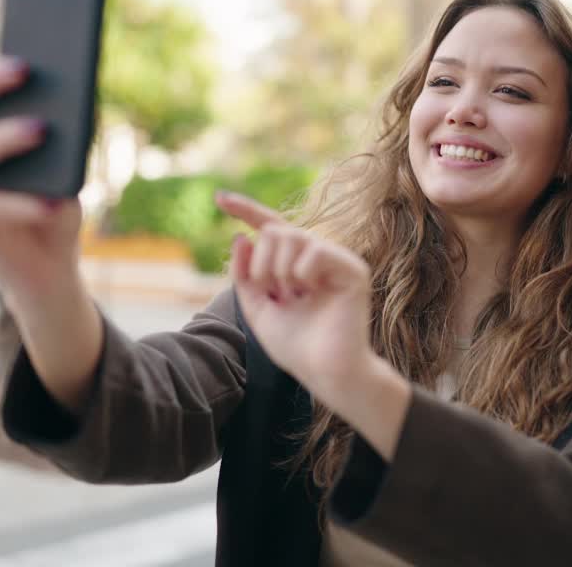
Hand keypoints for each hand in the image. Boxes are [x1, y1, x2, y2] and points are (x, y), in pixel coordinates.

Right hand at [0, 57, 82, 299]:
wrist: (48, 270)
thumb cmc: (56, 209)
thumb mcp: (69, 171)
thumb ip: (67, 142)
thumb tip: (76, 104)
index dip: (0, 63)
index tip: (27, 46)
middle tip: (27, 69)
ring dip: (7, 136)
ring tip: (42, 128)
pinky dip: (26, 203)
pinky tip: (54, 201)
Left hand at [216, 191, 375, 398]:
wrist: (324, 372)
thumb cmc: (295, 346)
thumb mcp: (257, 309)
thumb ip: (244, 275)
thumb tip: (240, 237)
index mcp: (295, 264)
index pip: (270, 228)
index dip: (246, 210)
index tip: (219, 198)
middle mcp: (316, 257)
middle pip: (275, 231)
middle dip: (261, 264)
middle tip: (274, 292)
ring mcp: (336, 261)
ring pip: (291, 236)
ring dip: (278, 269)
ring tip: (292, 295)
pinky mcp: (352, 269)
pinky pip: (315, 251)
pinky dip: (302, 272)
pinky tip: (310, 291)